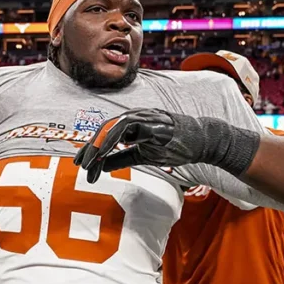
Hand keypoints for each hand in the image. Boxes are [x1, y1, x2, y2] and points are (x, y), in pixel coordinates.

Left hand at [74, 109, 259, 182]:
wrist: (202, 141)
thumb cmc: (175, 146)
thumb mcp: (144, 156)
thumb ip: (124, 158)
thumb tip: (103, 166)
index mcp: (132, 124)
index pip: (106, 133)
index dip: (92, 147)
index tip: (82, 164)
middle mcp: (135, 117)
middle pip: (105, 129)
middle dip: (91, 148)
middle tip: (81, 165)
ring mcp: (144, 118)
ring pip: (112, 127)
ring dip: (99, 146)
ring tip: (90, 163)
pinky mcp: (152, 123)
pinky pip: (126, 129)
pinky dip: (113, 141)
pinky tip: (105, 154)